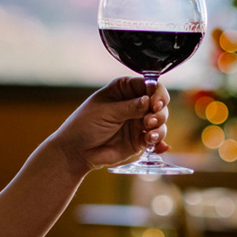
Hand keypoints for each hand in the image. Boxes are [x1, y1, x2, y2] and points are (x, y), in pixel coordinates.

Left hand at [48, 77, 169, 172]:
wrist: (76, 151)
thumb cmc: (84, 125)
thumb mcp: (106, 112)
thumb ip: (129, 107)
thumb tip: (148, 100)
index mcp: (123, 89)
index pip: (148, 84)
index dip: (156, 93)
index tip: (155, 103)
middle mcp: (134, 103)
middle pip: (158, 102)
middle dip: (159, 112)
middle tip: (150, 121)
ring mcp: (137, 122)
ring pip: (160, 121)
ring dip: (159, 128)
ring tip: (149, 135)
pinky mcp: (139, 140)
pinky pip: (155, 139)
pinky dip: (159, 142)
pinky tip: (159, 147)